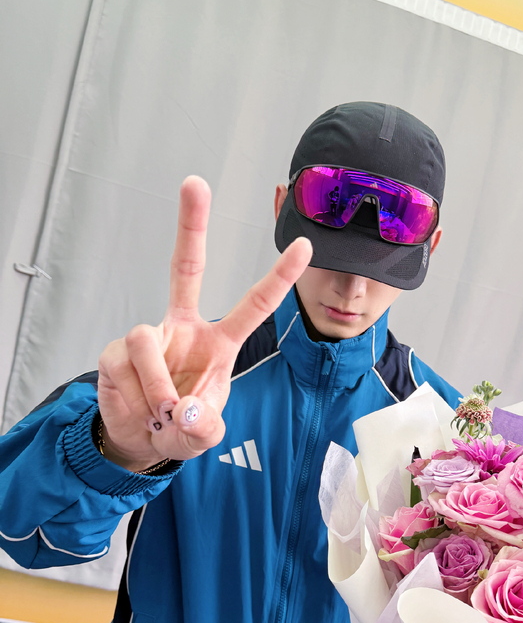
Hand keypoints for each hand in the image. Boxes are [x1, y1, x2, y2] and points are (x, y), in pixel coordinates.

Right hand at [97, 176, 311, 470]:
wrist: (139, 440)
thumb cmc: (181, 427)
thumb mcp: (204, 435)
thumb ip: (204, 428)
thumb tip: (185, 409)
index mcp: (218, 342)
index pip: (254, 305)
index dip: (278, 277)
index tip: (305, 246)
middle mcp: (184, 328)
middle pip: (186, 267)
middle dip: (190, 224)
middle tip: (195, 181)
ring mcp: (149, 336)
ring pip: (146, 342)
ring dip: (157, 387)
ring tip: (163, 414)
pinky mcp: (116, 351)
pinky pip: (127, 367)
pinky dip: (138, 398)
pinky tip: (142, 411)